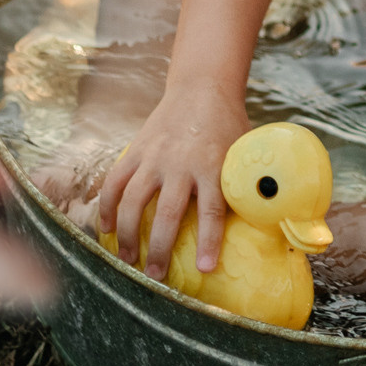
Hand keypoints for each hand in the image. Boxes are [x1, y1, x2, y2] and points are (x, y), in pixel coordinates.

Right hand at [91, 85, 247, 279]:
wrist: (202, 88)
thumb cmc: (227, 126)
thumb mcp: (242, 152)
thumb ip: (241, 184)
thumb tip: (261, 223)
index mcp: (213, 166)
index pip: (212, 210)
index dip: (210, 241)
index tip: (206, 269)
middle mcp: (181, 164)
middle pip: (168, 213)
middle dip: (159, 248)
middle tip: (155, 276)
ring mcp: (155, 157)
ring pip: (133, 201)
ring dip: (127, 234)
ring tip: (127, 260)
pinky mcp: (136, 150)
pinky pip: (115, 181)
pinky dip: (106, 206)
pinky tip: (104, 228)